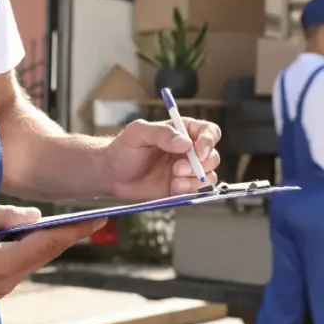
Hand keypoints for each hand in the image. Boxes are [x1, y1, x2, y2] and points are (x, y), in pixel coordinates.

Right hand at [0, 198, 105, 298]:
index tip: (95, 220)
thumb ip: (7, 215)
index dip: (73, 230)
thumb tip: (36, 216)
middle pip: (43, 255)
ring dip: (48, 243)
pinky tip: (39, 236)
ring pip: (32, 261)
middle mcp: (4, 282)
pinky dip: (31, 250)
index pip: (46, 244)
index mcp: (1, 264)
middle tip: (92, 220)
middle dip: (67, 236)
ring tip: (71, 225)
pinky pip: (18, 265)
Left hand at [101, 118, 221, 200]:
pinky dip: (190, 191)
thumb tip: (184, 142)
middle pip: (212, 156)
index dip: (209, 141)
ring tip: (175, 180)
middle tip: (178, 168)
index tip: (199, 152)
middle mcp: (188, 151)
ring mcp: (186, 171)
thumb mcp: (138, 133)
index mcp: (181, 131)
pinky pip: (197, 191)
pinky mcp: (180, 188)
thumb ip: (161, 133)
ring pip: (208, 176)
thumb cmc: (123, 149)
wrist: (111, 174)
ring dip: (196, 180)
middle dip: (200, 165)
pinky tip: (174, 188)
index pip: (208, 132)